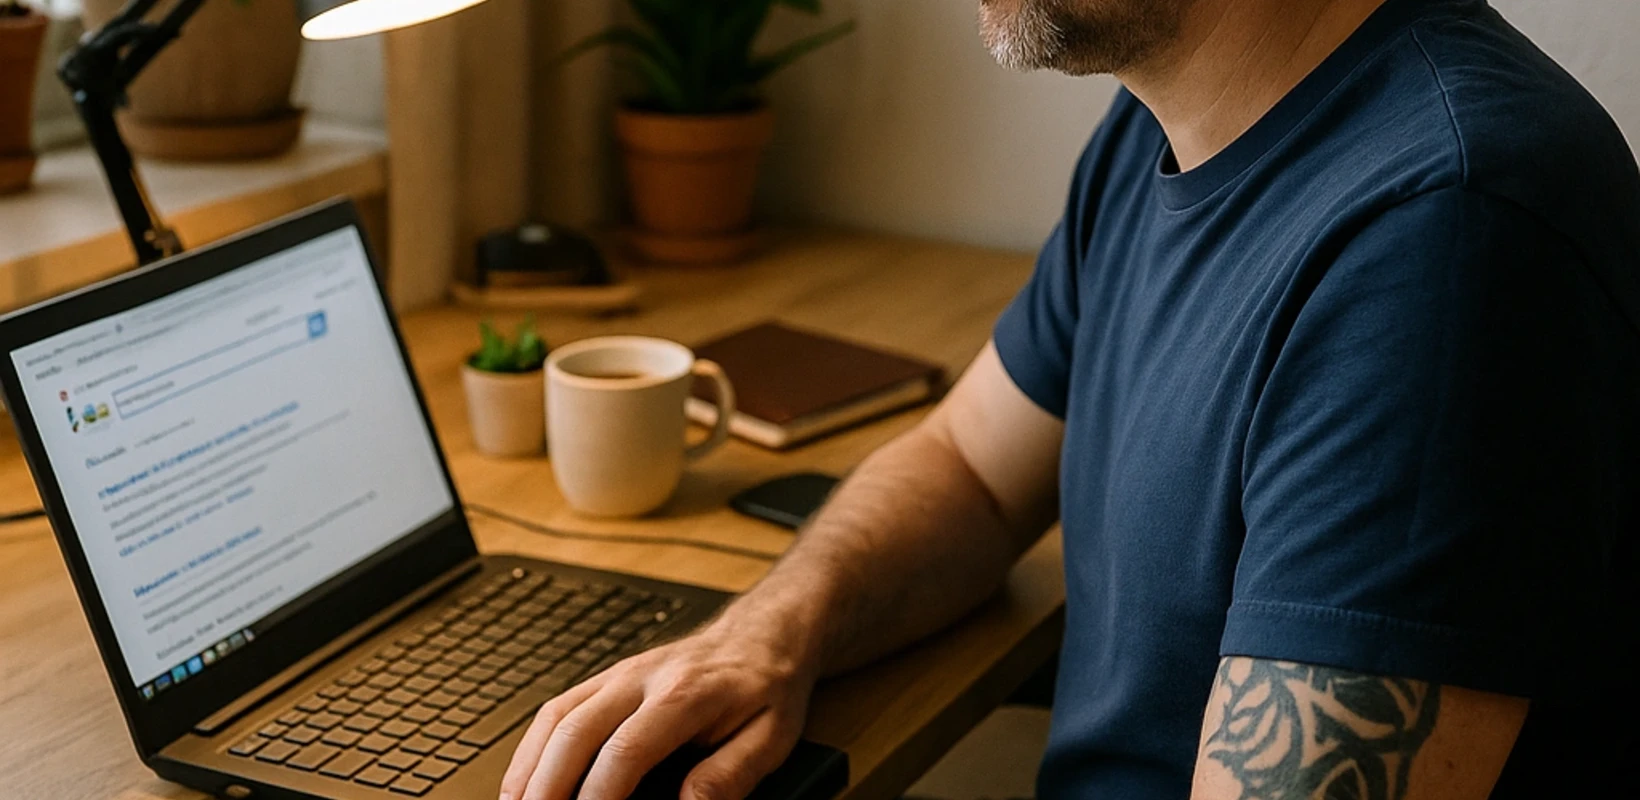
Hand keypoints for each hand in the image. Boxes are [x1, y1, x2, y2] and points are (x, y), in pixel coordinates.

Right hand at [498, 621, 817, 799]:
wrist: (763, 635)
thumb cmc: (766, 687)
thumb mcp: (771, 737)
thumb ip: (730, 775)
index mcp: (684, 694)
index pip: (624, 751)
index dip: (598, 797)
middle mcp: (641, 678)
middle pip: (574, 732)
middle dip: (546, 786)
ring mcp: (618, 674)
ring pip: (555, 717)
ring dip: (529, 768)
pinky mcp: (607, 679)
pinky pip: (557, 710)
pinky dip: (534, 748)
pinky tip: (528, 781)